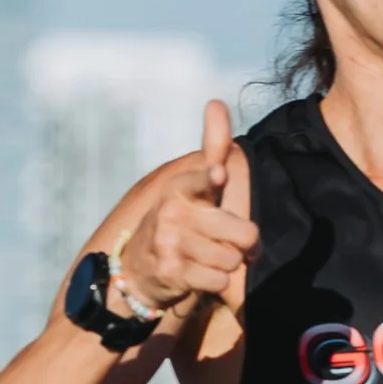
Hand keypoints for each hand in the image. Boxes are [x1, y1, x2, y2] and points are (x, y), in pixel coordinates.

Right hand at [113, 101, 257, 318]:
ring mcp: (170, 242)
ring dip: (226, 264)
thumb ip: (212, 148)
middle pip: (244, 233)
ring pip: (233, 259)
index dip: (211, 178)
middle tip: (222, 241)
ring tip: (203, 258)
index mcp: (182, 187)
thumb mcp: (194, 185)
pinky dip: (215, 282)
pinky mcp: (171, 271)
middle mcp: (173, 212)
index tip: (217, 175)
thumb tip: (215, 101)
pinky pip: (220, 280)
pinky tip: (195, 275)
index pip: (203, 179)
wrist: (138, 269)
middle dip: (242, 243)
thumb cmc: (180, 221)